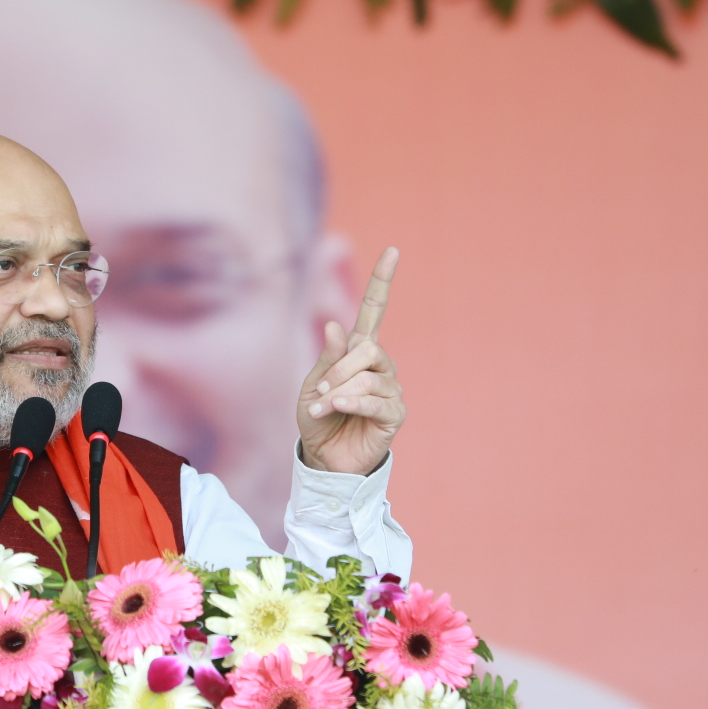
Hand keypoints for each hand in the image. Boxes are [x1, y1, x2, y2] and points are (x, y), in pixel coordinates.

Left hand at [297, 247, 404, 474]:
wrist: (324, 458)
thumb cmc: (318, 418)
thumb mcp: (313, 384)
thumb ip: (328, 358)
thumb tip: (336, 326)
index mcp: (359, 350)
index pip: (374, 309)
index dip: (383, 280)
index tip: (393, 250)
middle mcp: (380, 365)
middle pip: (368, 348)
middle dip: (338, 370)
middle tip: (320, 392)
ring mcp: (390, 388)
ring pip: (368, 376)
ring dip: (338, 392)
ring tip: (322, 409)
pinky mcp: (394, 413)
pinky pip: (376, 400)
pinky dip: (352, 403)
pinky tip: (337, 409)